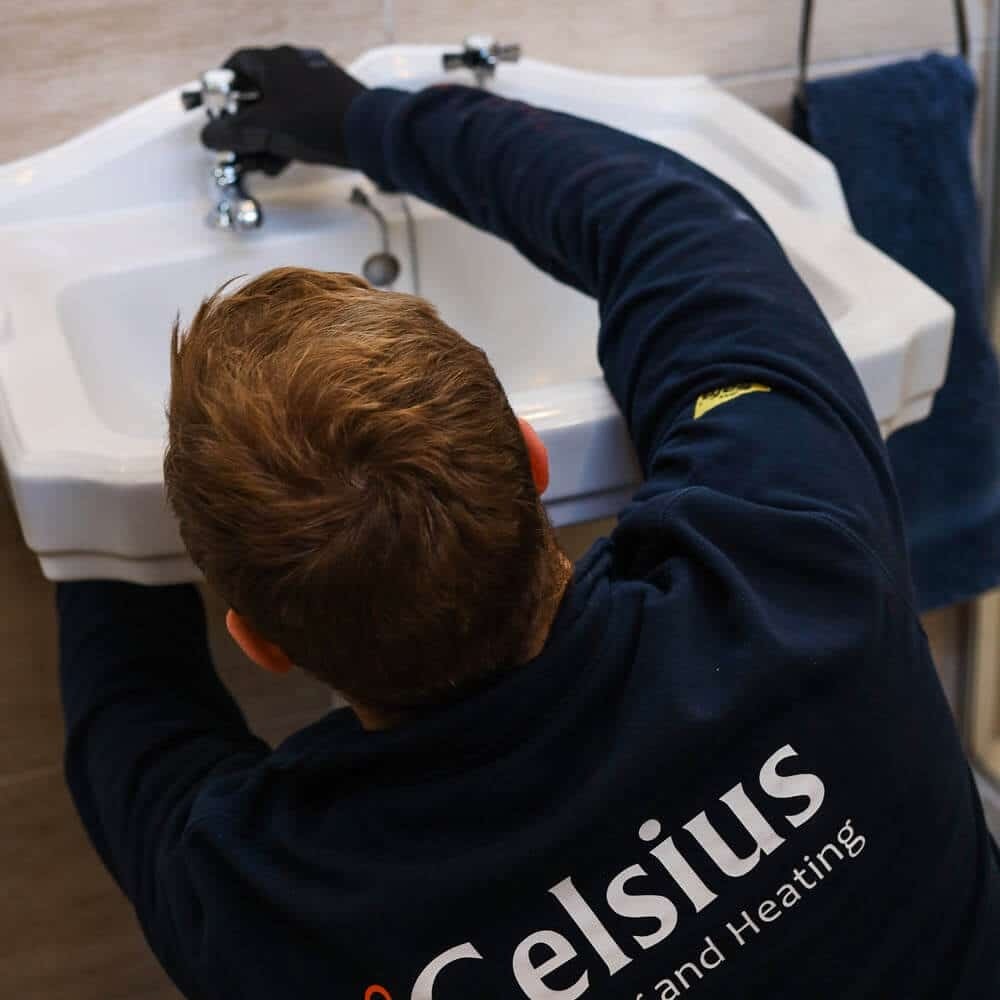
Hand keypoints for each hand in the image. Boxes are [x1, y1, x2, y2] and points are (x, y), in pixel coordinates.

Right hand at [200, 45, 367, 174]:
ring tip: (258, 163)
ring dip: (265, 138)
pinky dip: (288, 141)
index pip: (237, 65)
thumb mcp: (264, 130)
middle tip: (236, 146)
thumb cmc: (317, 122)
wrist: (370, 135)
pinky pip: (302, 123)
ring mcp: (318, 87)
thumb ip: (232, 133)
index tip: (215, 108)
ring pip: (281, 112)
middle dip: (244, 124)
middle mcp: (297, 66)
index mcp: (276, 60)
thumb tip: (208, 136)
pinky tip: (281, 163)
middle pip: (259, 93)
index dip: (222, 88)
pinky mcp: (335, 108)